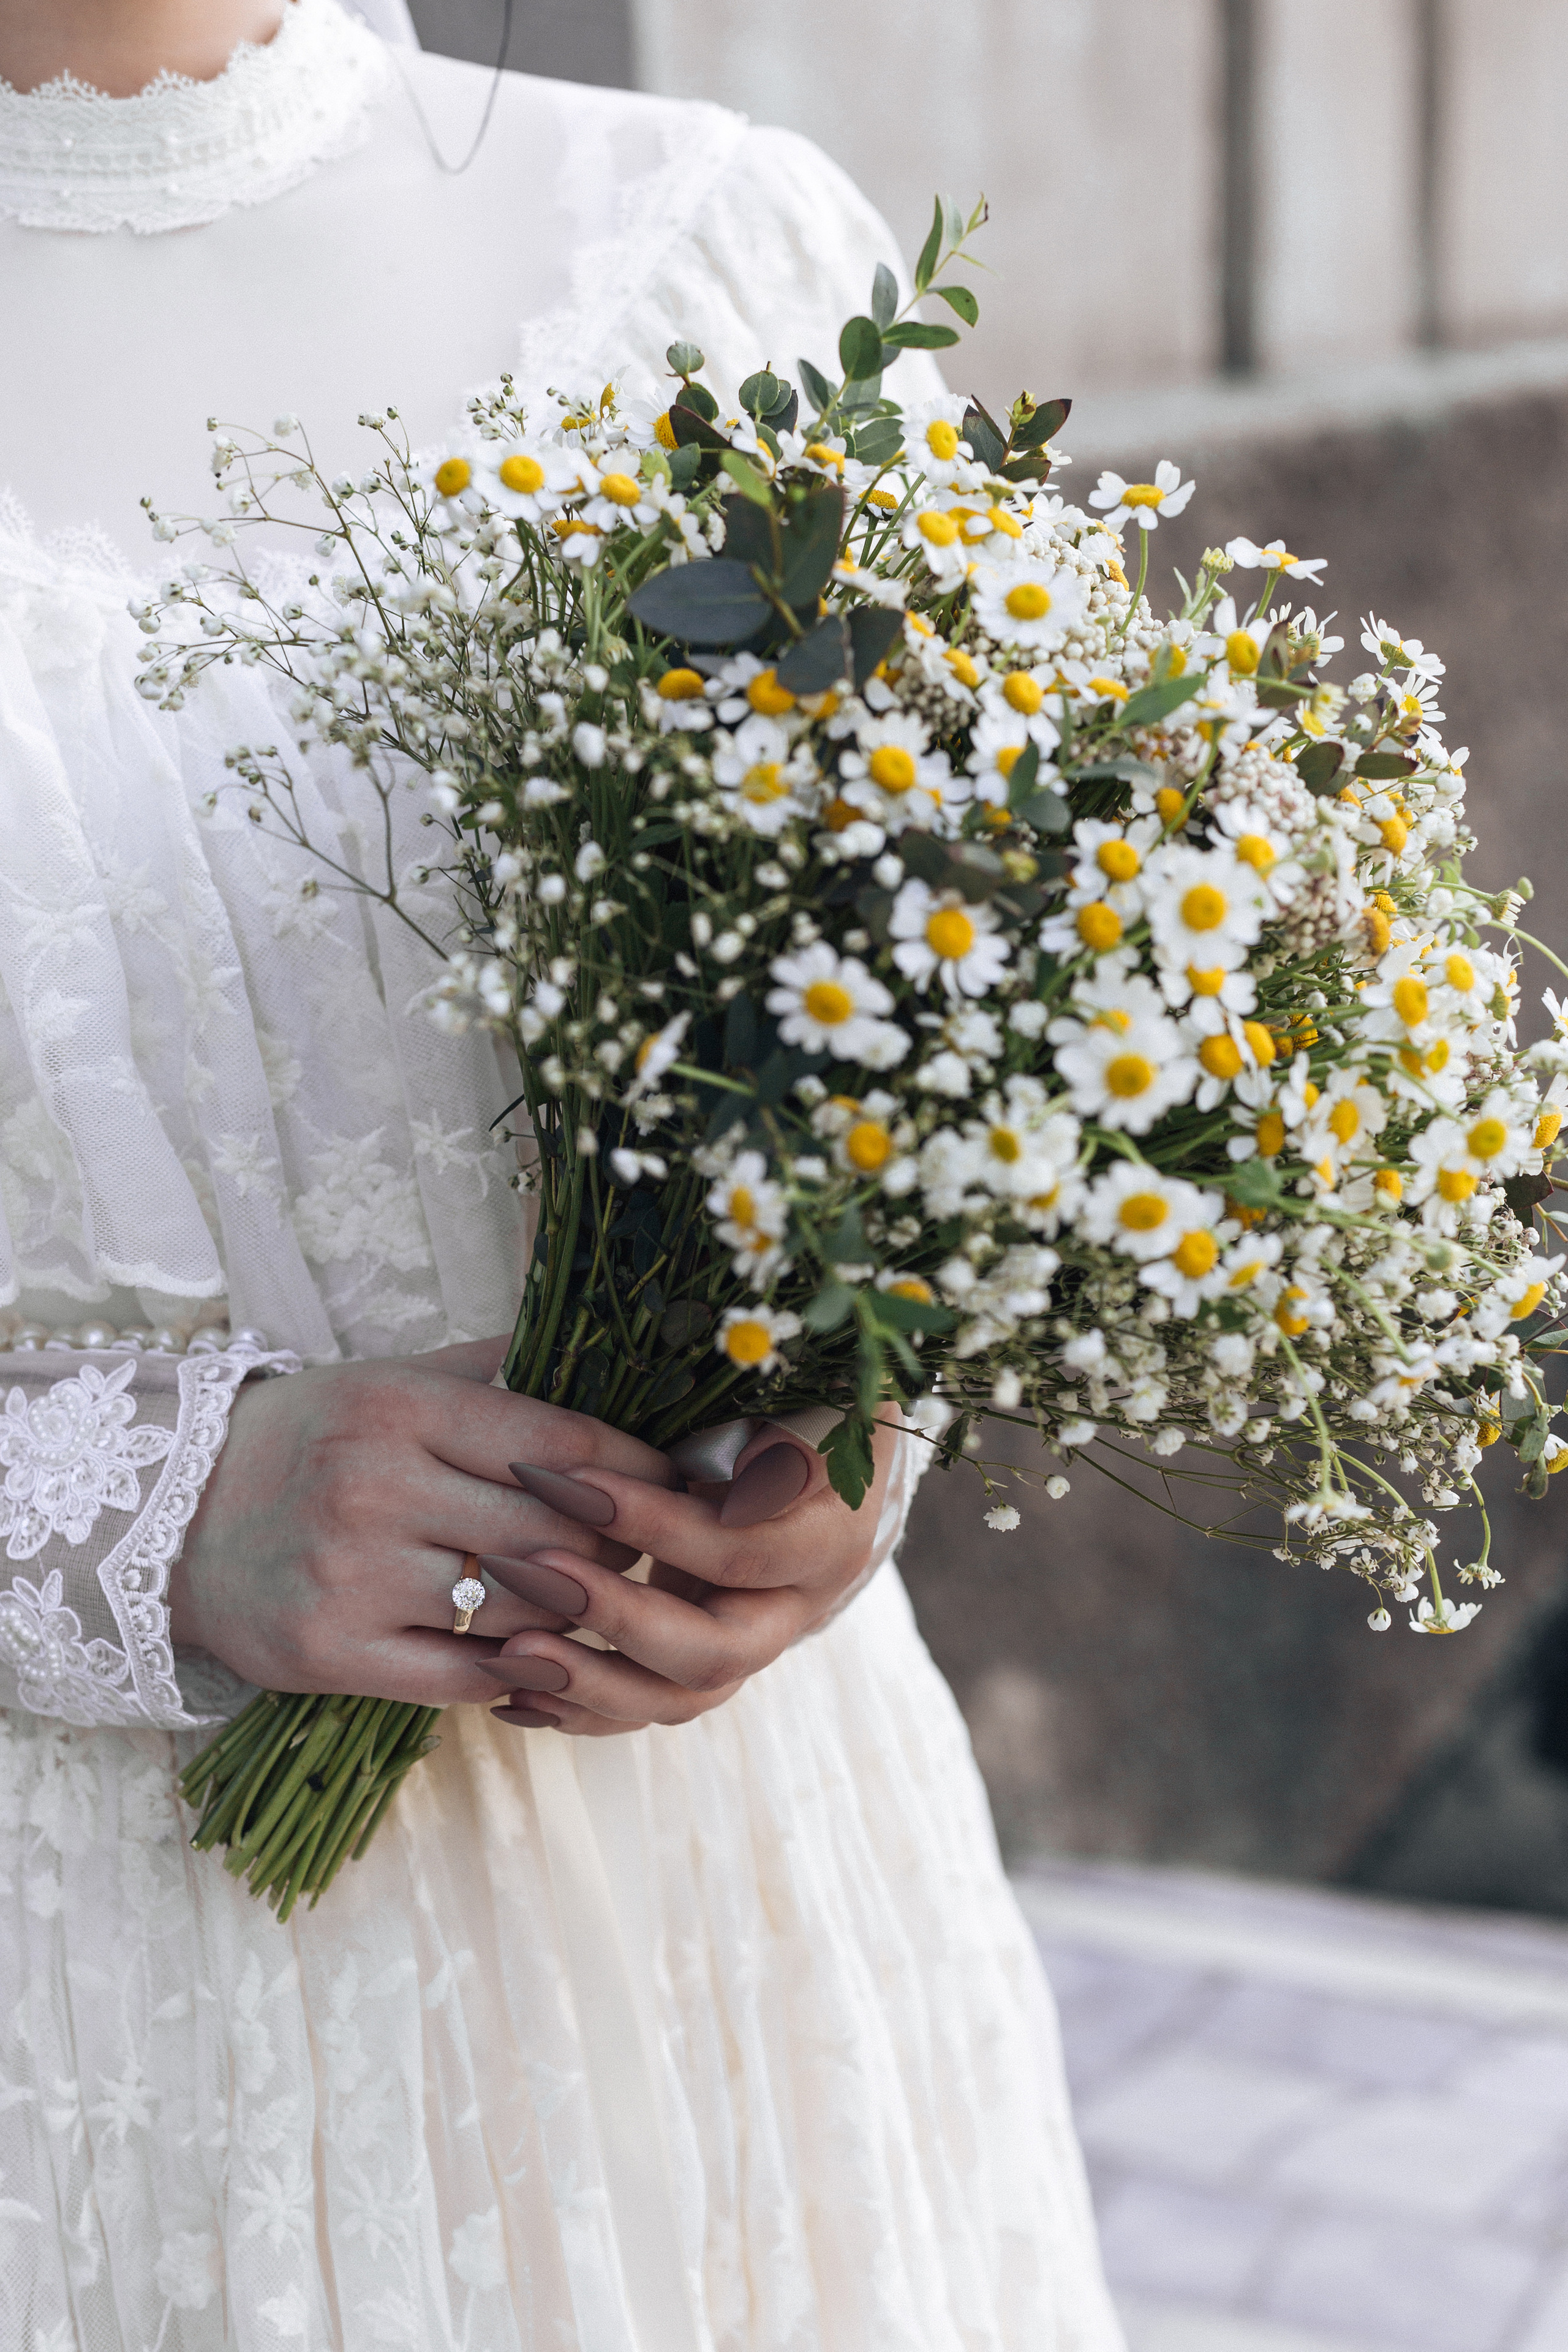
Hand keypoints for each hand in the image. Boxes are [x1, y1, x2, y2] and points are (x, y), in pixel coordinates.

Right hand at [172, 1339, 900, 1725]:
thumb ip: (500, 1367)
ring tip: (624, 1604)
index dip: (642, 1468)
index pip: (563, 1440)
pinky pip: (465, 1675)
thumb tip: (617, 1342)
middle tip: (672, 1553)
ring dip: (584, 1611)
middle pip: (554, 1528)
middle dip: (626, 1546)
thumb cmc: (313, 1441)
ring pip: (519, 1604)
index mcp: (402, 1406)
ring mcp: (352, 1574)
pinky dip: (523, 1671)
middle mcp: (376, 1485)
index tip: (691, 1483)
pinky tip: (554, 1659)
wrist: (172, 1521)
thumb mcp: (395, 1378)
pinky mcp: (332, 1653)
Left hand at [478, 1408, 901, 1735]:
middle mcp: (795, 1606)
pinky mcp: (702, 1665)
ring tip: (506, 1657)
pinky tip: (511, 1695)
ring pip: (679, 1697)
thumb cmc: (789, 1398)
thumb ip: (779, 1437)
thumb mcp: (797, 1397)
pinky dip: (579, 1708)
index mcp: (828, 1537)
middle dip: (615, 1615)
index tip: (565, 1479)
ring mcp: (748, 1644)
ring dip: (589, 1682)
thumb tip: (747, 1479)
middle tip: (528, 1572)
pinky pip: (644, 1707)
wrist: (798, 1441)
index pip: (741, 1548)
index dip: (655, 1522)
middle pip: (715, 1649)